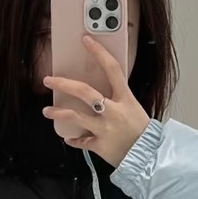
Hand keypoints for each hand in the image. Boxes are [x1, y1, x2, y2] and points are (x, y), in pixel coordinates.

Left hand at [44, 34, 148, 166]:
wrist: (150, 158)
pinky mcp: (99, 145)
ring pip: (75, 116)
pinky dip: (74, 140)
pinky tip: (68, 138)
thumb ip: (119, 100)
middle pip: (84, 91)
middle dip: (63, 84)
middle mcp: (113, 111)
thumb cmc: (144, 132)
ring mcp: (104, 129)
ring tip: (47, 111)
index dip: (99, 52)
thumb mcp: (135, 109)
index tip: (87, 40)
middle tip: (49, 80)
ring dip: (58, 113)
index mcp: (125, 99)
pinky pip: (82, 142)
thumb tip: (102, 93)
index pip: (112, 69)